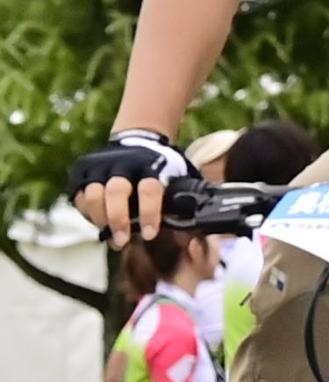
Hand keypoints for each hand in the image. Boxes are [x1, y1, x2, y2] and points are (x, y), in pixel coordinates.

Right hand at [68, 129, 193, 244]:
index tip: (150, 234)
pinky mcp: (82, 171)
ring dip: (100, 220)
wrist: (138, 141)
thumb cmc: (163, 169)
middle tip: (123, 240)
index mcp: (152, 165)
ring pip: (92, 195)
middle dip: (119, 219)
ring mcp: (100, 166)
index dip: (150, 213)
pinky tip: (101, 224)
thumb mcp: (179, 177)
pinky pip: (79, 196)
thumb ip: (185, 200)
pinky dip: (88, 213)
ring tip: (111, 237)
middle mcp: (123, 163)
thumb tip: (194, 233)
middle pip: (116, 191)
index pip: (149, 189)